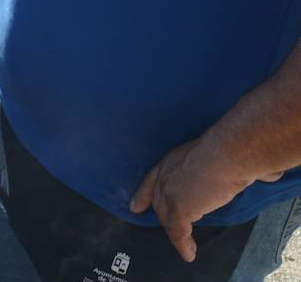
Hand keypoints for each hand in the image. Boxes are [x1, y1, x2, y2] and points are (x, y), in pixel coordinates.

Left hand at [130, 136, 281, 262]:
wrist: (226, 154)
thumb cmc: (232, 151)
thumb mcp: (225, 157)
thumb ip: (234, 167)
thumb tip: (268, 176)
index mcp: (172, 161)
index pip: (152, 180)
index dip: (144, 195)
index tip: (136, 206)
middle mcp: (165, 176)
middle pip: (159, 202)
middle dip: (161, 215)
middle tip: (169, 227)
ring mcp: (169, 193)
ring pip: (167, 219)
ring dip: (175, 233)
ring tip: (183, 244)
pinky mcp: (178, 210)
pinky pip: (177, 232)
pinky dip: (182, 244)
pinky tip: (188, 254)